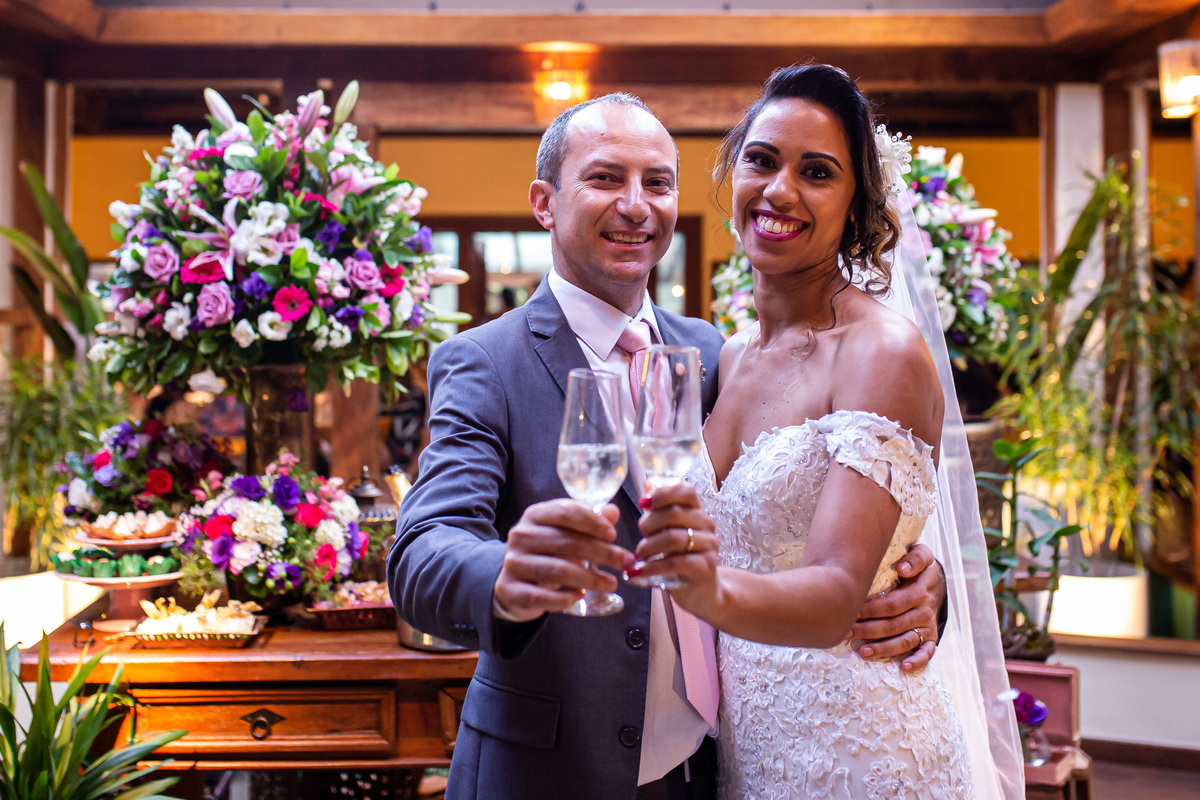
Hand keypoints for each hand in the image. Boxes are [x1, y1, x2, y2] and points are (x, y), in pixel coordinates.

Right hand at [493, 499, 633, 621]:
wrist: (513, 581)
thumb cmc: (545, 552)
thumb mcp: (564, 533)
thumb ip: (588, 523)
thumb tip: (613, 511)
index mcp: (535, 515)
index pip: (566, 511)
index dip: (593, 522)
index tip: (613, 535)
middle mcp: (521, 535)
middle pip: (567, 542)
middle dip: (602, 552)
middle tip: (626, 561)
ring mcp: (513, 562)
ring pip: (558, 570)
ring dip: (590, 578)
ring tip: (612, 583)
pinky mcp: (510, 589)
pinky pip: (541, 596)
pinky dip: (564, 599)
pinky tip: (580, 597)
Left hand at [630, 483, 719, 615]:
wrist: (702, 592)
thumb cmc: (681, 558)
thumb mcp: (669, 533)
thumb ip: (659, 511)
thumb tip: (647, 484)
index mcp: (697, 511)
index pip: (685, 490)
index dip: (662, 493)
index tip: (643, 504)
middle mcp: (707, 525)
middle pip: (674, 513)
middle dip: (649, 524)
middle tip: (641, 537)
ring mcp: (709, 546)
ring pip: (674, 538)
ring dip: (649, 546)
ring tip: (639, 555)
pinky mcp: (706, 568)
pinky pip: (675, 562)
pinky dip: (652, 567)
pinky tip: (638, 571)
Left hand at [846, 543, 944, 671]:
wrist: (935, 580)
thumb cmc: (917, 566)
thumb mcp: (920, 554)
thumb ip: (914, 557)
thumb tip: (902, 568)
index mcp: (920, 589)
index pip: (893, 603)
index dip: (871, 610)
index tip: (852, 612)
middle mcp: (925, 609)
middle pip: (894, 623)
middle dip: (868, 630)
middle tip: (846, 633)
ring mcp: (928, 624)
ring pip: (905, 640)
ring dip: (884, 648)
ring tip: (863, 652)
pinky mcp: (931, 636)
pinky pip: (927, 652)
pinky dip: (916, 661)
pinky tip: (902, 667)